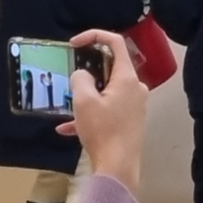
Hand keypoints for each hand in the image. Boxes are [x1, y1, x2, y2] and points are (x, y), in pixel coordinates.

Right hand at [55, 30, 148, 193]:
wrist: (119, 166)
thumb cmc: (103, 131)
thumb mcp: (84, 101)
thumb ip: (80, 79)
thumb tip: (82, 74)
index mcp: (127, 77)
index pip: (116, 42)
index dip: (95, 36)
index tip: (75, 43)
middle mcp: (136, 87)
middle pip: (111, 68)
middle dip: (88, 71)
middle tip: (70, 79)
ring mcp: (135, 104)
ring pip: (106, 91)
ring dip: (86, 97)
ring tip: (67, 107)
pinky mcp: (131, 120)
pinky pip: (107, 110)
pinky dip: (89, 115)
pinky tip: (67, 129)